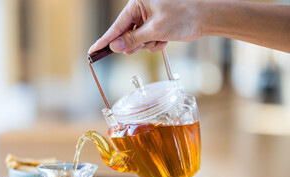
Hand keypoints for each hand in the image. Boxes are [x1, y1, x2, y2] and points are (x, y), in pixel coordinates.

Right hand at [88, 0, 203, 53]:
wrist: (205, 17)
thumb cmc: (183, 16)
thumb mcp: (156, 29)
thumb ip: (134, 39)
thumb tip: (115, 46)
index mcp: (138, 2)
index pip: (117, 25)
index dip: (105, 40)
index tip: (93, 51)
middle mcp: (141, 10)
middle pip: (126, 34)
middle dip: (134, 43)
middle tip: (143, 44)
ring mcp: (148, 19)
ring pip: (137, 41)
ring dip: (148, 44)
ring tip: (160, 38)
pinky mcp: (155, 26)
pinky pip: (147, 42)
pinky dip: (155, 44)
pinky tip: (165, 39)